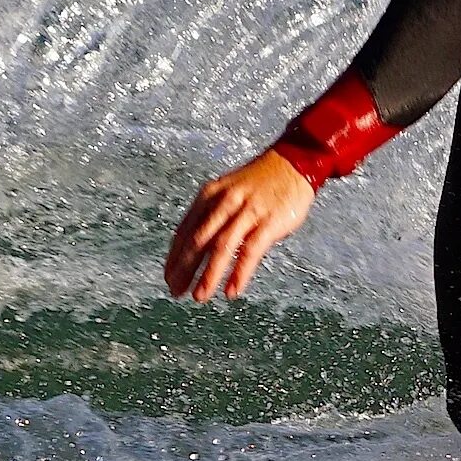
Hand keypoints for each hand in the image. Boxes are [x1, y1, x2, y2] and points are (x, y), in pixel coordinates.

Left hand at [165, 150, 314, 301]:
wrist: (292, 164)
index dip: (174, 257)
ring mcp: (247, 212)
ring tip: (199, 297)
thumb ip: (211, 216)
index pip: (185, 231)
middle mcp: (224, 203)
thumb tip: (194, 246)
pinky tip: (231, 291)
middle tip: (176, 291)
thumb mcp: (226, 192)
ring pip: (221, 247)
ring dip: (208, 275)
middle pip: (198, 241)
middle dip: (184, 269)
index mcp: (209, 196)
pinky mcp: (268, 222)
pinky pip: (250, 251)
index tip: (168, 277)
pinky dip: (239, 273)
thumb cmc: (258, 183)